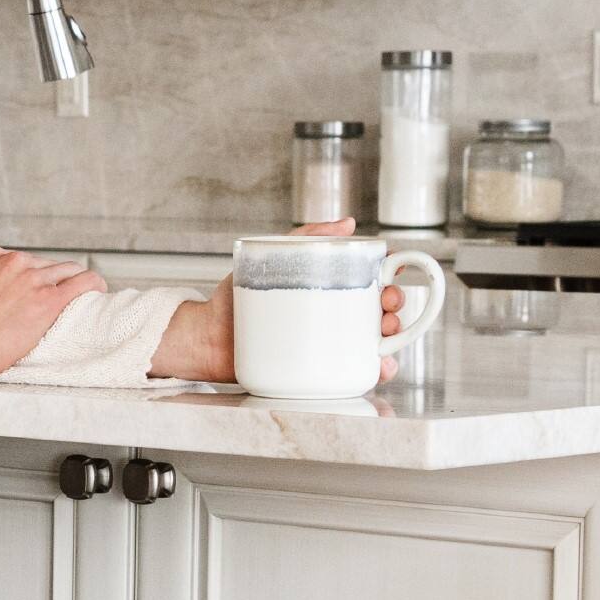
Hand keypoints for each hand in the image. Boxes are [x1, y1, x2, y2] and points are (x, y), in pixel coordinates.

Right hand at [0, 246, 104, 384]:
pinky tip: (97, 291)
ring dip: (72, 281)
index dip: (26, 276)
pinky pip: (83, 283)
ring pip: (66, 270)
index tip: (29, 289)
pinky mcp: (48, 301)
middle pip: (44, 265)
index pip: (20, 260)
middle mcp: (12, 262)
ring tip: (78, 295)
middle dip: (48, 280)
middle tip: (50, 298)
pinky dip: (93, 284)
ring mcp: (32, 280)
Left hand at [147, 219, 406, 384]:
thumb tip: (346, 224)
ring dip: (391, 346)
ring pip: (371, 348)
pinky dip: (370, 373)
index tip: (391, 284)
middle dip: (395, 315)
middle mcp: (330, 321)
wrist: (205, 336)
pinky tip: (377, 367)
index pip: (371, 288)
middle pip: (377, 318)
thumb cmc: (237, 296)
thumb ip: (306, 236)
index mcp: (328, 293)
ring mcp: (323, 348)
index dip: (391, 286)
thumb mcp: (270, 256)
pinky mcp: (312, 373)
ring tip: (385, 340)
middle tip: (387, 311)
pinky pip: (348, 375)